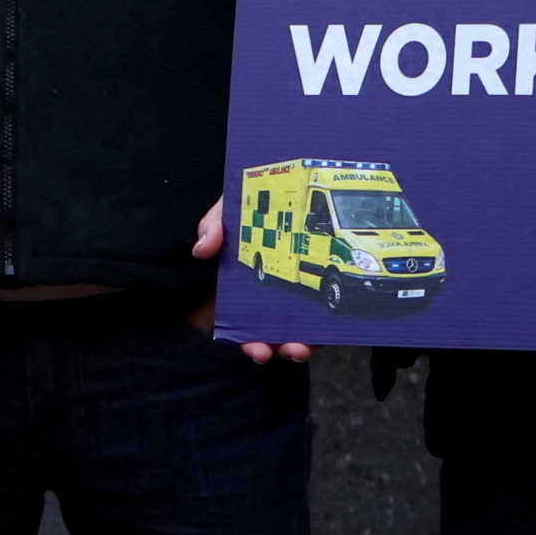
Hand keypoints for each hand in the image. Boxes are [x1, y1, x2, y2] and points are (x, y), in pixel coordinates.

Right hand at [183, 190, 316, 365]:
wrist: (301, 181)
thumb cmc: (263, 199)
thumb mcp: (233, 206)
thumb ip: (215, 224)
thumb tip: (202, 250)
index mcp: (253, 282)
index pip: (248, 320)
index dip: (249, 339)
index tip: (256, 349)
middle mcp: (279, 293)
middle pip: (276, 331)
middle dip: (274, 348)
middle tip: (271, 354)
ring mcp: (307, 291)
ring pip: (305, 327)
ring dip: (301, 345)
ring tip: (299, 350)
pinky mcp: (332, 282)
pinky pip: (334, 309)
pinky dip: (332, 325)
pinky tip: (330, 330)